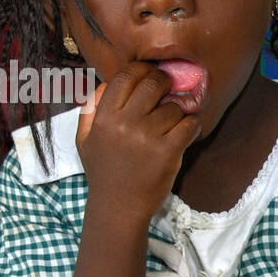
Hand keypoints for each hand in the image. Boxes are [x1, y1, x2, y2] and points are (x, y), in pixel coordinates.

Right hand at [76, 64, 200, 221]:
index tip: (150, 75)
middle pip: (153, 83)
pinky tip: (185, 134)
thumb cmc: (103, 171)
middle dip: (165, 83)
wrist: (118, 206)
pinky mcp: (168, 151)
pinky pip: (190, 124)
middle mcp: (124, 123)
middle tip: (169, 90)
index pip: (125, 76)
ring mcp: (147, 137)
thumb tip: (109, 82)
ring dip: (178, 111)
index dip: (142, 70)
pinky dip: (192, 126)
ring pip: (174, 106)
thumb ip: (91, 108)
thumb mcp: (85, 139)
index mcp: (103, 117)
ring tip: (171, 124)